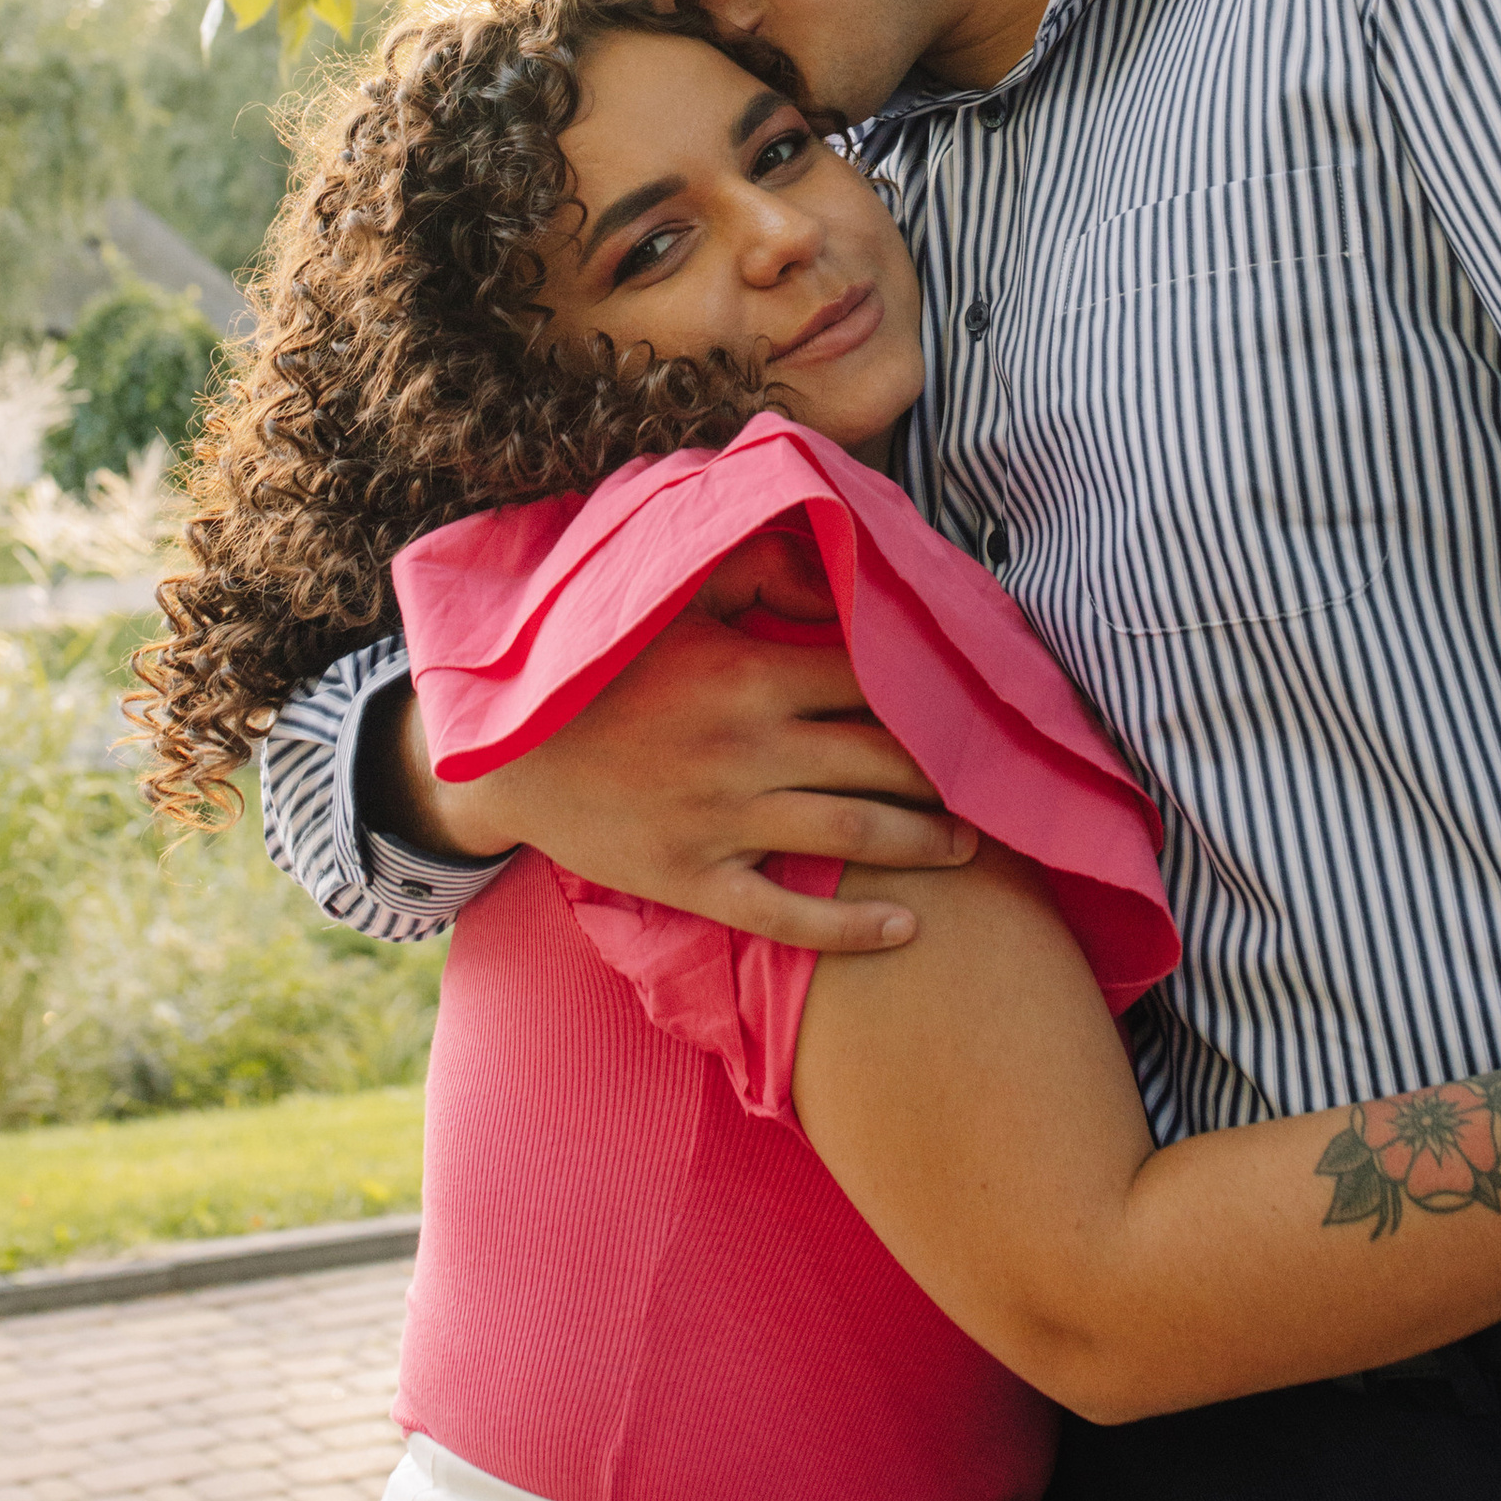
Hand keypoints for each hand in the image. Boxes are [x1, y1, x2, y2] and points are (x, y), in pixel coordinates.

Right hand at [359, 613, 974, 949]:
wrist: (503, 754)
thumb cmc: (596, 664)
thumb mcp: (670, 599)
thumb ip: (755, 572)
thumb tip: (833, 570)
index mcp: (747, 671)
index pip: (869, 678)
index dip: (931, 690)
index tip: (978, 700)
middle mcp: (746, 746)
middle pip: (880, 758)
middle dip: (949, 773)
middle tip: (997, 781)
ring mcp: (722, 819)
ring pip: (851, 833)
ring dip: (924, 843)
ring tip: (973, 848)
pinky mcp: (695, 879)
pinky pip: (788, 915)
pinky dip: (853, 929)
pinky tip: (906, 931)